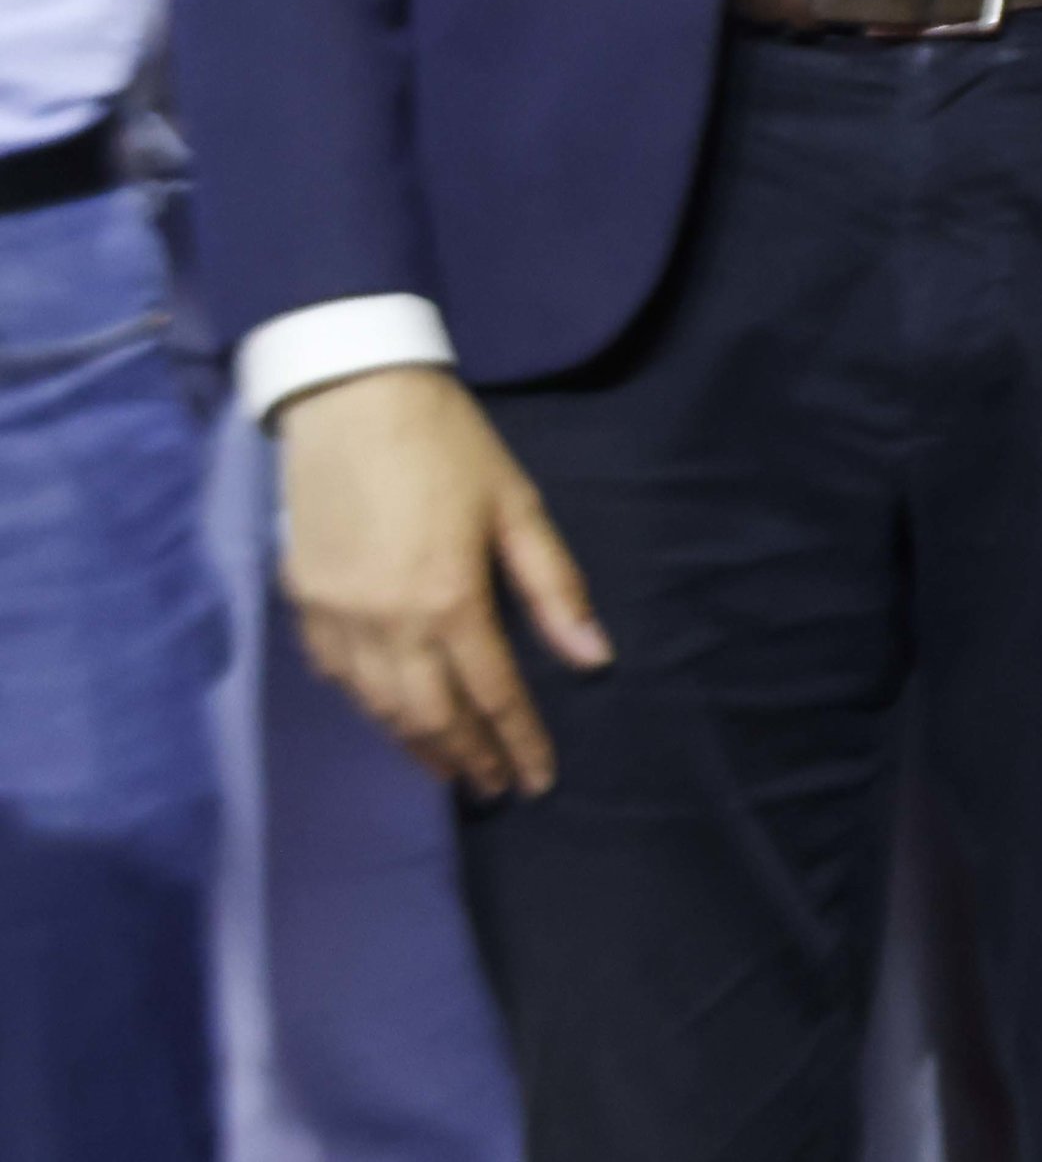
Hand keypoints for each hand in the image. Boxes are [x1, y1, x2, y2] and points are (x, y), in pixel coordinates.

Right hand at [273, 367, 609, 799]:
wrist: (352, 398)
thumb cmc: (450, 445)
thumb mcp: (518, 507)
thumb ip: (554, 588)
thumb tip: (594, 659)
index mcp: (449, 598)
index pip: (493, 694)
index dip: (518, 742)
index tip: (538, 780)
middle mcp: (387, 622)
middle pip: (430, 714)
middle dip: (467, 758)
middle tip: (496, 789)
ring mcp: (337, 616)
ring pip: (378, 706)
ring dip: (416, 744)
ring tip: (451, 769)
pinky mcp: (302, 601)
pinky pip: (337, 676)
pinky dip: (369, 705)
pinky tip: (391, 716)